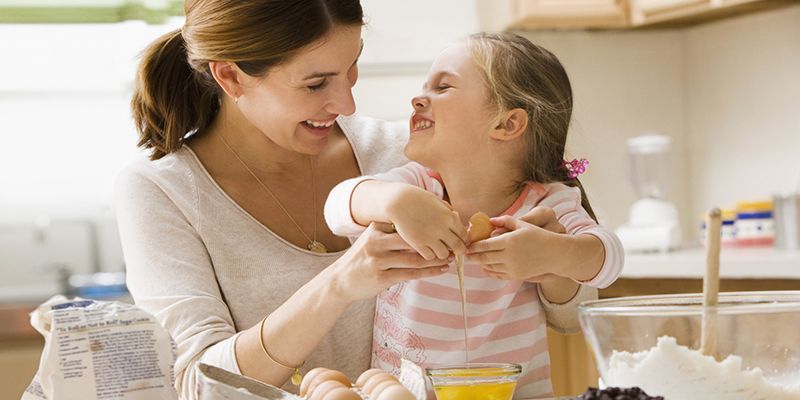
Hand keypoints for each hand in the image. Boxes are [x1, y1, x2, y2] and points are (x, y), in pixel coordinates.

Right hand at [330, 222, 451, 302]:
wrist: (340, 281)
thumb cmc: (361, 259)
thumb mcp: (371, 239)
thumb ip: (390, 231)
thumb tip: (419, 223)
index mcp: (375, 229)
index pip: (407, 224)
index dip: (428, 224)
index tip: (447, 223)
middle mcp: (376, 243)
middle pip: (413, 240)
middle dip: (435, 241)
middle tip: (453, 241)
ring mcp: (378, 261)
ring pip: (414, 259)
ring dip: (435, 259)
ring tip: (450, 257)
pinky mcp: (381, 278)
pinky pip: (411, 274)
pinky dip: (429, 272)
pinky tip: (441, 270)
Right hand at [386, 185, 467, 259]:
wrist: (398, 201)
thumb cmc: (417, 199)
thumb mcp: (437, 201)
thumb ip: (448, 211)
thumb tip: (457, 219)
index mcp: (450, 217)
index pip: (464, 235)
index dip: (463, 241)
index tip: (459, 242)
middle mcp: (442, 228)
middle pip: (458, 247)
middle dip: (457, 250)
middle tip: (452, 250)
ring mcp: (430, 237)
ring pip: (443, 254)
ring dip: (441, 253)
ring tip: (437, 249)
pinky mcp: (418, 243)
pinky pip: (429, 256)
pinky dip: (429, 254)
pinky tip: (425, 248)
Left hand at [466, 207, 566, 280]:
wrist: (554, 254)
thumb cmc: (538, 236)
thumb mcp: (522, 224)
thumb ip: (505, 221)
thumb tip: (490, 220)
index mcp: (509, 241)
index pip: (485, 245)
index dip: (473, 246)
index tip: (467, 244)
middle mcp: (509, 256)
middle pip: (483, 258)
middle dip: (473, 256)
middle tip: (466, 253)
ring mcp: (512, 268)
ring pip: (489, 267)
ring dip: (480, 263)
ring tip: (475, 258)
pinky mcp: (516, 276)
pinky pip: (497, 275)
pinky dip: (489, 271)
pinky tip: (486, 266)